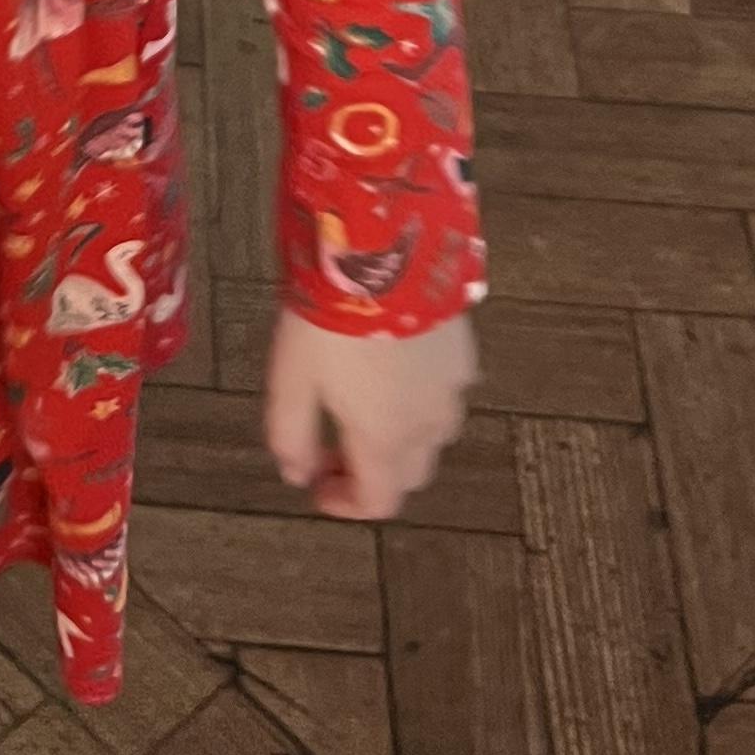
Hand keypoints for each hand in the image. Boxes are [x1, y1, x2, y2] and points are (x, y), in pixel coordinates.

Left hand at [265, 304, 476, 522]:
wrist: (385, 251)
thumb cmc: (331, 316)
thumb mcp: (291, 379)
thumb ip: (291, 436)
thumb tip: (296, 474)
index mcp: (385, 439)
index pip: (379, 502)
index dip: (346, 504)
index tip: (318, 486)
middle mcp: (428, 424)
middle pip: (407, 474)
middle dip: (371, 471)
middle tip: (331, 445)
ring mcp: (452, 388)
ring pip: (430, 436)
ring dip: (398, 437)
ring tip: (361, 402)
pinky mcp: (464, 352)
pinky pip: (443, 395)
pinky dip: (417, 400)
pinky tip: (391, 367)